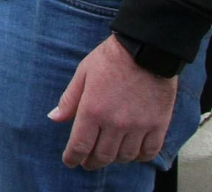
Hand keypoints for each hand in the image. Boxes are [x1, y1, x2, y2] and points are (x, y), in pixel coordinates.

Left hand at [48, 35, 177, 169]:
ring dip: (114, 160)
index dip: (73, 158)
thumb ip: (69, 100)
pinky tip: (132, 152)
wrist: (146, 49)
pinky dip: (139, 157)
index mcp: (92, 110)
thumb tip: (54, 118)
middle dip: (91, 162)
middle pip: (102, 156)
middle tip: (87, 162)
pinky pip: (148, 152)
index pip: (80, 146)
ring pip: (124, 157)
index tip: (70, 161)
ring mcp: (138, 126)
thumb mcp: (83, 74)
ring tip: (108, 155)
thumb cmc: (111, 59)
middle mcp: (115, 123)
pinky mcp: (158, 125)